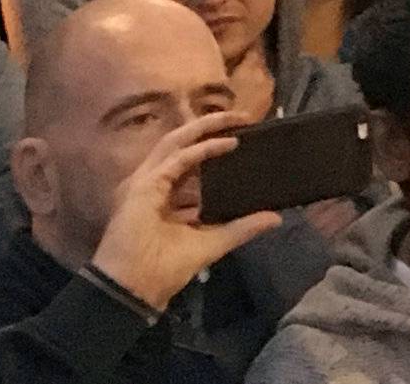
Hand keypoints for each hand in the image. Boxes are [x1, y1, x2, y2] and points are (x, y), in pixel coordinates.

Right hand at [89, 113, 280, 312]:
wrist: (134, 291)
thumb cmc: (165, 270)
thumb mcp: (212, 243)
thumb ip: (240, 228)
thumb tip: (274, 217)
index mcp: (167, 196)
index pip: (192, 162)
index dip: (215, 147)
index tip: (243, 138)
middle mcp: (156, 183)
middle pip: (184, 143)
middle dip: (212, 127)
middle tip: (244, 118)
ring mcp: (147, 181)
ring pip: (177, 141)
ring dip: (206, 126)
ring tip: (236, 118)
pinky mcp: (144, 184)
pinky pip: (177, 158)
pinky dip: (203, 148)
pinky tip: (227, 143)